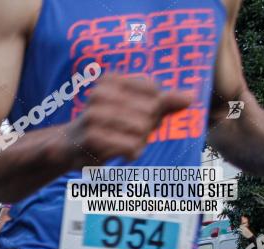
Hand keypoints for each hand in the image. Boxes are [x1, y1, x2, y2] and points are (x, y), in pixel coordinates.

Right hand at [65, 74, 191, 165]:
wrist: (71, 146)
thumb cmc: (109, 126)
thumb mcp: (136, 110)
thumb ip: (164, 102)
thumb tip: (191, 96)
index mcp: (111, 80)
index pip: (154, 91)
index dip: (155, 109)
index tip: (139, 116)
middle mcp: (100, 92)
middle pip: (150, 110)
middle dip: (147, 128)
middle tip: (131, 135)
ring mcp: (94, 114)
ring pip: (142, 128)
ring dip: (140, 141)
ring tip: (126, 143)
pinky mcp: (92, 137)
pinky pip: (131, 145)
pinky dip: (133, 153)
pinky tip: (124, 154)